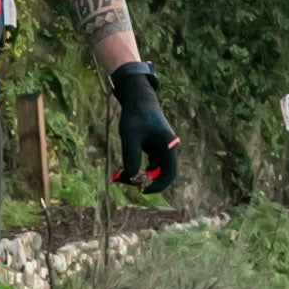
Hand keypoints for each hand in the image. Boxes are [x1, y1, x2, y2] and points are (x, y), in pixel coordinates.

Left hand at [110, 63, 178, 194]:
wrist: (138, 99)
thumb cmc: (135, 115)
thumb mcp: (130, 136)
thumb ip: (131, 156)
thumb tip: (131, 177)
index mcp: (168, 146)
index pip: (169, 174)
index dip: (157, 185)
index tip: (141, 189)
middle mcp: (168, 149)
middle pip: (161, 175)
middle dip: (144, 181)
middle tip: (124, 181)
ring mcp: (162, 149)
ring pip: (154, 170)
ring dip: (140, 176)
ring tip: (119, 175)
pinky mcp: (154, 147)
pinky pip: (149, 164)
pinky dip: (138, 168)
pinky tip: (123, 168)